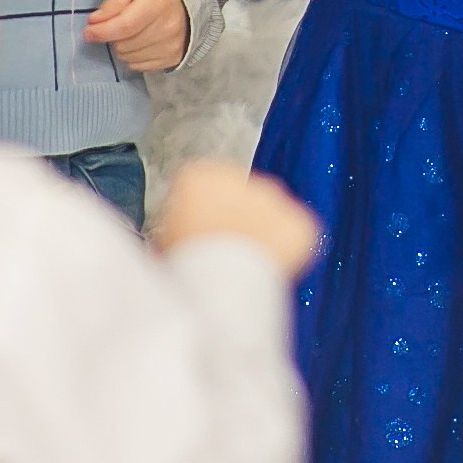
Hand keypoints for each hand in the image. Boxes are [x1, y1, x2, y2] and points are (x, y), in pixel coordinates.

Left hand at [84, 0, 189, 72]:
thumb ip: (112, 3)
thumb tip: (94, 22)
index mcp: (157, 3)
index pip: (125, 26)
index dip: (102, 31)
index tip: (88, 32)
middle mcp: (169, 27)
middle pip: (125, 45)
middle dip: (112, 37)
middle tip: (117, 25)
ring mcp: (172, 45)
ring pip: (130, 58)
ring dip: (123, 48)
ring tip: (130, 32)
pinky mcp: (174, 58)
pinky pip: (140, 67)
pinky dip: (133, 57)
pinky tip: (139, 43)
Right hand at [155, 160, 319, 276]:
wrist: (221, 285)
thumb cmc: (187, 269)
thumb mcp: (165, 242)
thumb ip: (178, 227)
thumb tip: (183, 238)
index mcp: (197, 177)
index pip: (200, 186)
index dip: (202, 212)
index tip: (202, 233)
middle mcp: (237, 177)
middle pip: (238, 194)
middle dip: (237, 217)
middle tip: (227, 251)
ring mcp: (271, 196)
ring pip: (269, 210)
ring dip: (263, 229)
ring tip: (249, 264)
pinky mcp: (298, 221)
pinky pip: (297, 232)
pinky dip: (291, 248)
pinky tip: (272, 267)